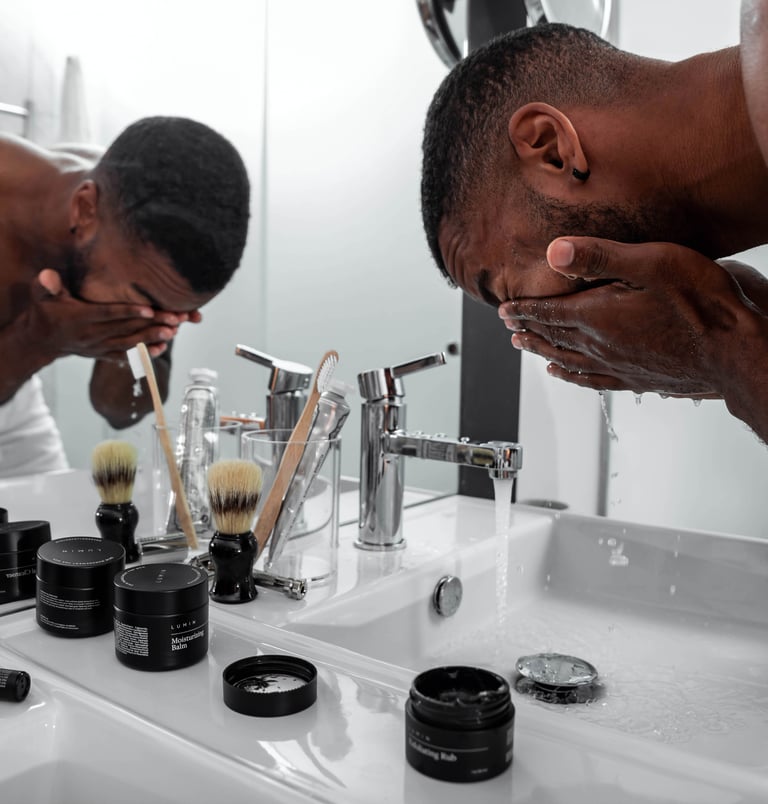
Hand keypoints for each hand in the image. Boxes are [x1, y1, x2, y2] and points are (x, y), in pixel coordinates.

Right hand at [26, 269, 183, 360]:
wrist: (41, 341)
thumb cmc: (46, 312)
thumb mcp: (42, 296)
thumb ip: (47, 286)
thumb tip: (48, 275)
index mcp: (79, 318)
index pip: (107, 314)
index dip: (127, 311)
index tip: (149, 309)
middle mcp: (90, 335)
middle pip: (125, 329)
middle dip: (150, 324)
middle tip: (174, 318)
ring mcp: (98, 347)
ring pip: (128, 344)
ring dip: (151, 338)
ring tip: (173, 332)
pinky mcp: (102, 355)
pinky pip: (125, 356)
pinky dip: (143, 354)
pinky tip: (161, 349)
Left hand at [497, 237, 763, 396]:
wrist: (737, 353)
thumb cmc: (703, 305)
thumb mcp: (652, 264)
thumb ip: (600, 258)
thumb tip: (554, 252)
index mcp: (598, 317)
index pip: (548, 313)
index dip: (523, 310)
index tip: (504, 310)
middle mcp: (601, 346)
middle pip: (552, 337)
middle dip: (527, 329)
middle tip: (508, 326)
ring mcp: (618, 365)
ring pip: (566, 360)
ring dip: (541, 351)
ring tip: (524, 347)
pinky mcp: (637, 379)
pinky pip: (591, 380)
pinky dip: (570, 376)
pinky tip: (564, 375)